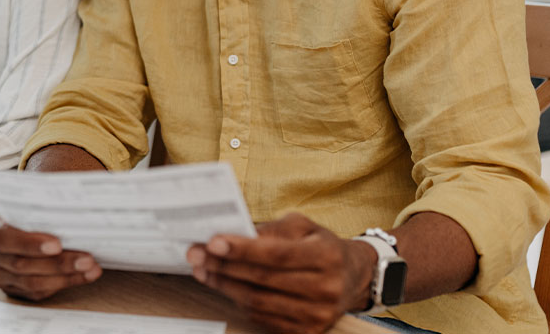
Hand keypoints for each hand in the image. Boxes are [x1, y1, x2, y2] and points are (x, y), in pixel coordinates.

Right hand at [0, 209, 101, 300]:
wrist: (12, 222)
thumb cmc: (24, 210)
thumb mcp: (26, 202)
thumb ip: (40, 206)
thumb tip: (70, 207)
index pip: (4, 239)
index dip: (30, 244)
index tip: (57, 245)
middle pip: (22, 264)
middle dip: (58, 263)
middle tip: (87, 259)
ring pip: (32, 282)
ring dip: (65, 276)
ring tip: (90, 268)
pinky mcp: (11, 288)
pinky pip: (37, 292)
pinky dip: (63, 284)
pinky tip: (83, 276)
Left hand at [186, 212, 376, 333]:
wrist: (353, 277)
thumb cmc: (322, 247)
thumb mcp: (303, 227)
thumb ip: (271, 229)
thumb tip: (233, 234)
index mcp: (327, 257)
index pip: (277, 255)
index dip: (242, 250)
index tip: (213, 242)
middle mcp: (326, 289)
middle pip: (263, 280)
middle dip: (223, 266)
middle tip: (196, 254)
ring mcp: (317, 315)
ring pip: (258, 302)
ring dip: (224, 285)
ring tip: (203, 270)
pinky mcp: (307, 331)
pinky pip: (263, 317)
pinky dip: (239, 301)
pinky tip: (226, 286)